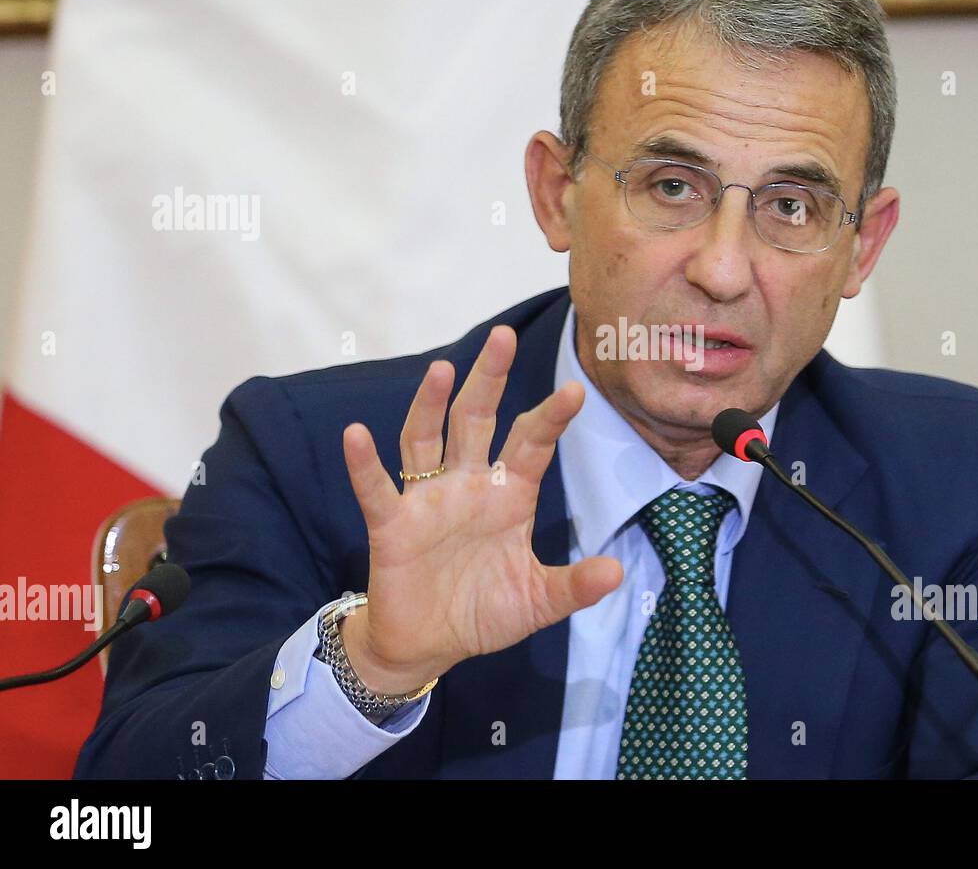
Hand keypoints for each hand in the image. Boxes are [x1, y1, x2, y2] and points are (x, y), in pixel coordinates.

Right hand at [339, 324, 622, 693]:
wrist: (427, 645)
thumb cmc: (483, 612)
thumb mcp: (536, 602)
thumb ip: (573, 586)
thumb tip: (617, 572)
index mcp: (508, 495)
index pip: (532, 444)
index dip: (551, 418)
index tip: (575, 392)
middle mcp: (468, 484)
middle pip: (477, 419)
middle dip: (490, 379)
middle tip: (502, 338)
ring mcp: (428, 499)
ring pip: (427, 437)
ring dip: (431, 403)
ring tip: (443, 370)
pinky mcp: (392, 524)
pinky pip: (376, 489)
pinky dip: (364, 464)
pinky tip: (356, 434)